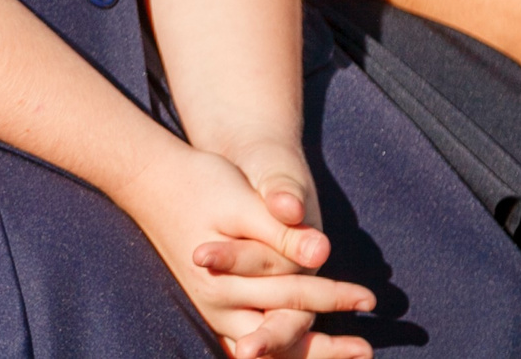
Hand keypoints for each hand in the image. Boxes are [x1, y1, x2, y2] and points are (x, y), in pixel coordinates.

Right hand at [111, 144, 375, 358]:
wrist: (151, 179)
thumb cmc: (200, 184)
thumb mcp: (242, 202)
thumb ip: (280, 232)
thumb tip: (321, 253)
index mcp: (226, 282)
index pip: (291, 297)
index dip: (332, 296)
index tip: (369, 298)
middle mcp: (218, 306)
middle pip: (280, 335)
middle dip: (325, 345)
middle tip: (367, 349)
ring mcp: (213, 311)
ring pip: (267, 345)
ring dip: (305, 352)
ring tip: (348, 353)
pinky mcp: (213, 307)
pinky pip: (252, 337)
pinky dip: (279, 345)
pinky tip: (299, 351)